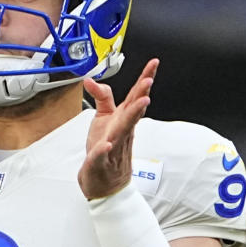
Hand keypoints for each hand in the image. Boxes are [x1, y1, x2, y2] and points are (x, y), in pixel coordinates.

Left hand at [78, 58, 158, 198]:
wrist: (105, 182)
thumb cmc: (106, 149)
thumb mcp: (103, 119)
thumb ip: (101, 97)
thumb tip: (92, 79)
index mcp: (123, 120)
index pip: (135, 97)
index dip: (144, 79)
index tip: (153, 64)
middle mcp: (121, 132)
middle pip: (133, 111)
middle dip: (141, 95)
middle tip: (148, 80)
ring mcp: (113, 147)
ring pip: (123, 131)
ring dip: (132, 117)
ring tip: (141, 103)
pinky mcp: (101, 162)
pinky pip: (103, 156)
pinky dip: (104, 150)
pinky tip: (106, 145)